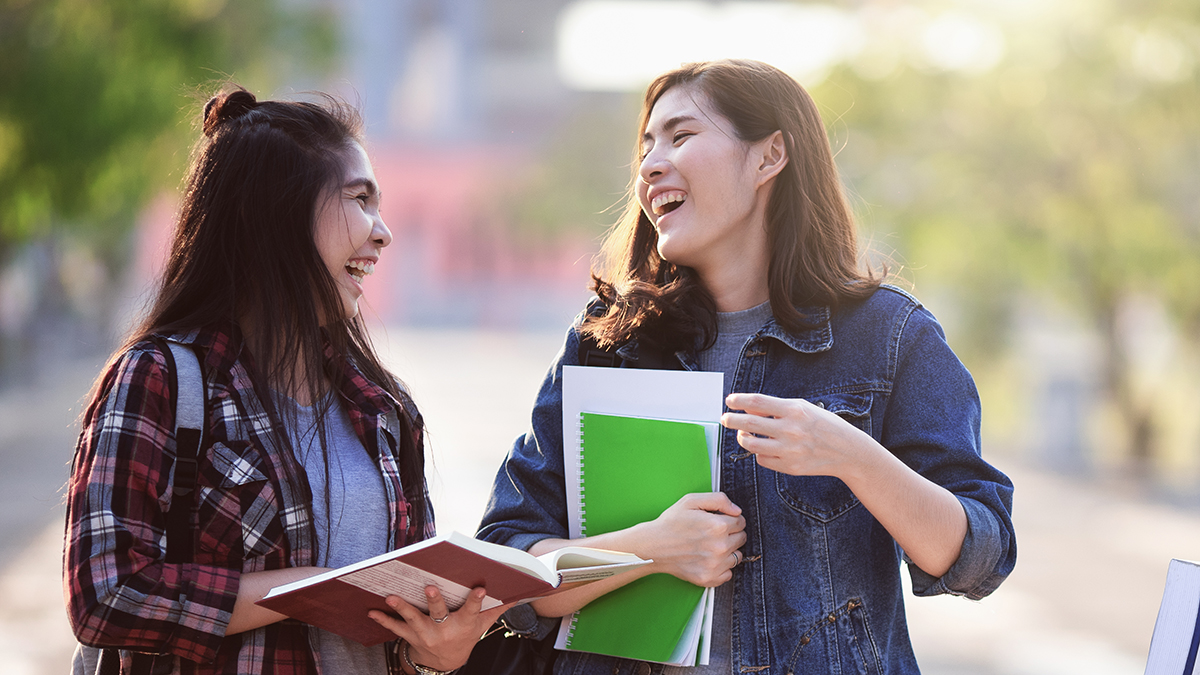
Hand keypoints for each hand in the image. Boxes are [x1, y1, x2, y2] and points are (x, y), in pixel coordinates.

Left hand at [368, 585, 506, 671]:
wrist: (443, 663)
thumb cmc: (465, 637)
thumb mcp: (482, 626)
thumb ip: (497, 609)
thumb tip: (521, 592)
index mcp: (463, 625)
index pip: (471, 611)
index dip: (476, 601)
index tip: (481, 588)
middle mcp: (443, 630)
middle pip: (439, 613)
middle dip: (434, 600)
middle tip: (429, 586)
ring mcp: (425, 634)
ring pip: (413, 620)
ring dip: (401, 607)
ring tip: (390, 596)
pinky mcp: (410, 636)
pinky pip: (395, 628)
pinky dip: (383, 620)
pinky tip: (371, 610)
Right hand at [635, 492, 746, 586]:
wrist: (653, 546)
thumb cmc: (671, 522)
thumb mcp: (691, 500)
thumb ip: (719, 500)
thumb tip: (737, 511)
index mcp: (718, 526)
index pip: (741, 522)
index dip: (730, 519)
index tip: (718, 521)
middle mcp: (720, 547)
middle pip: (742, 539)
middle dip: (731, 534)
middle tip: (712, 533)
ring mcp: (715, 565)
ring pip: (737, 556)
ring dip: (728, 551)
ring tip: (709, 546)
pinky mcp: (709, 578)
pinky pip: (728, 574)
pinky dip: (721, 568)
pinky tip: (707, 559)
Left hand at [722, 392, 870, 477]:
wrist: (847, 451)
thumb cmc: (823, 425)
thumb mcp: (803, 408)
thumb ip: (777, 408)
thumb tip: (749, 409)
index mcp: (794, 410)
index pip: (757, 403)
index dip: (739, 401)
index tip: (729, 401)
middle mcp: (790, 430)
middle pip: (749, 424)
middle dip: (731, 420)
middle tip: (725, 418)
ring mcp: (789, 450)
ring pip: (751, 444)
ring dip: (742, 438)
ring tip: (742, 434)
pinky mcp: (789, 467)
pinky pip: (762, 460)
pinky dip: (758, 453)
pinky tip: (763, 448)